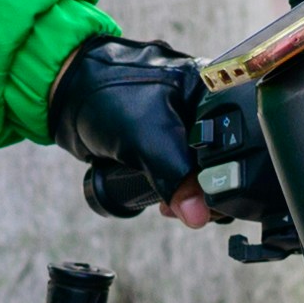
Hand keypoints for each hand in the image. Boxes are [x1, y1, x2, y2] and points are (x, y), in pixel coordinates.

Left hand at [49, 34, 220, 225]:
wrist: (64, 92)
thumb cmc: (105, 93)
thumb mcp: (148, 136)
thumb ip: (177, 176)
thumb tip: (199, 215)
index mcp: (212, 87)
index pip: (240, 137)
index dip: (230, 173)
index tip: (212, 203)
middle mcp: (203, 102)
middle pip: (221, 156)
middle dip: (204, 188)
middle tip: (186, 205)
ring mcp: (182, 121)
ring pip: (197, 167)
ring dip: (184, 192)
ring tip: (169, 204)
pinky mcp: (162, 137)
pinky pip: (177, 168)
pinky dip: (169, 186)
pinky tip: (159, 197)